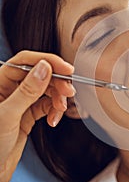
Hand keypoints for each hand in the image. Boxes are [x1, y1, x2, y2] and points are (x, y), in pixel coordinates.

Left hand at [0, 51, 74, 181]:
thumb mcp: (8, 115)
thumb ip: (27, 90)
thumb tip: (44, 68)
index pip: (25, 62)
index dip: (48, 62)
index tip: (67, 69)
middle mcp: (10, 89)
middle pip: (41, 75)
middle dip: (57, 84)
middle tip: (68, 93)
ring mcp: (21, 102)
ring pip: (47, 90)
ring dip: (58, 99)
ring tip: (60, 111)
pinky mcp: (28, 114)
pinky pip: (47, 105)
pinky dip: (55, 111)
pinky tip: (54, 119)